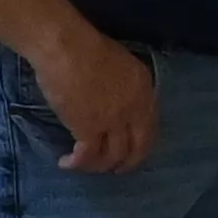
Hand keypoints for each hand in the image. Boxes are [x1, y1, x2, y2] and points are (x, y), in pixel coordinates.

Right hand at [34, 25, 158, 174]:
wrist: (68, 48)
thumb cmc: (88, 50)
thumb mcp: (122, 67)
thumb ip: (126, 89)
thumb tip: (117, 104)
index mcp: (145, 91)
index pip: (150, 127)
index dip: (140, 144)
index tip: (129, 151)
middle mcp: (135, 109)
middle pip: (138, 148)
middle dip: (126, 163)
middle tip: (113, 169)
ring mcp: (114, 121)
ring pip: (113, 156)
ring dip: (98, 166)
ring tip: (84, 165)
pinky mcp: (89, 128)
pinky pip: (88, 155)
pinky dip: (77, 163)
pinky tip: (66, 162)